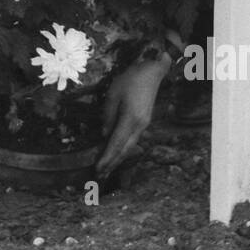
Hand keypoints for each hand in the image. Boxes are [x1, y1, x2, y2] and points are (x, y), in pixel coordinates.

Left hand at [96, 54, 170, 178]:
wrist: (152, 72)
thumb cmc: (130, 79)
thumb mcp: (113, 95)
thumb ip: (108, 116)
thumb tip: (105, 134)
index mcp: (131, 119)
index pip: (116, 143)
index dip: (107, 158)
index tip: (98, 169)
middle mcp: (140, 126)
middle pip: (124, 150)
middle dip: (112, 164)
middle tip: (100, 176)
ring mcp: (144, 125)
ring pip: (130, 146)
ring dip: (118, 158)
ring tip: (106, 169)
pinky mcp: (144, 122)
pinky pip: (132, 139)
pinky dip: (123, 149)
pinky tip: (117, 153)